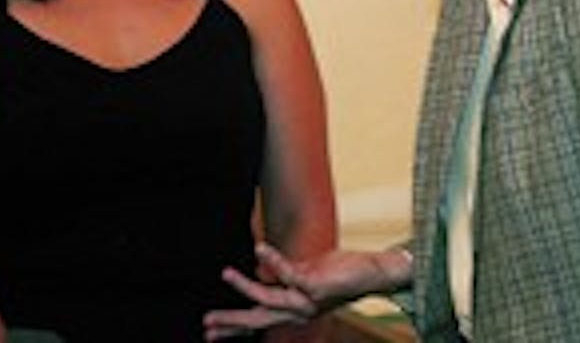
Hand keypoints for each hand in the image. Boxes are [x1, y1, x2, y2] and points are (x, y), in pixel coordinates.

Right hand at [203, 243, 410, 340]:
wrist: (372, 274)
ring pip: (267, 298)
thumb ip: (284, 277)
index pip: (257, 321)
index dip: (233, 328)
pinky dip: (272, 260)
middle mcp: (297, 311)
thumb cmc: (339, 274)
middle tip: (206, 323)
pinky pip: (288, 273)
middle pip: (257, 320)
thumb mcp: (305, 276)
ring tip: (225, 273)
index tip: (208, 333)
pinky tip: (259, 247)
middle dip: (231, 322)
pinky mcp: (315, 284)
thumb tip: (260, 269)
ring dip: (244, 286)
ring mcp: (305, 300)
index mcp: (293, 311)